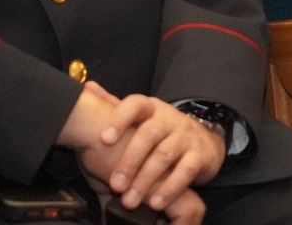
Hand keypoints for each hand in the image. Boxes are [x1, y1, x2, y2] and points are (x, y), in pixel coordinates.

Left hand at [98, 96, 224, 216]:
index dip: (119, 119)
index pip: (135, 105)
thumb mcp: (140, 117)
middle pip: (149, 134)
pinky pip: (185, 171)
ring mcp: (186, 135)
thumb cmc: (161, 132)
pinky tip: (156, 202)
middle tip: (115, 185)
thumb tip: (88, 87)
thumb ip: (114, 105)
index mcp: (151, 108)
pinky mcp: (199, 154)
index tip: (103, 138)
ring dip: (146, 179)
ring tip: (129, 200)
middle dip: (130, 160)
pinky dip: (170, 188)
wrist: (203, 141)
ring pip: (165, 155)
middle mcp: (169, 118)